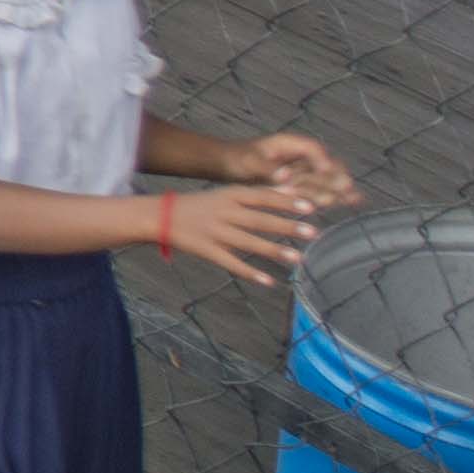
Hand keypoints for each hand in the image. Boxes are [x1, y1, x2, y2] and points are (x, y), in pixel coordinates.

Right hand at [157, 179, 333, 285]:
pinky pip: (232, 263)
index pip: (262, 197)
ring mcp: (215, 232)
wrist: (161, 215)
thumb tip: (289, 190)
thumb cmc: (201, 204)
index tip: (310, 206)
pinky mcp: (207, 250)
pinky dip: (251, 273)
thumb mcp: (226, 193)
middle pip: (259, 220)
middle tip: (312, 232)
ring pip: (249, 242)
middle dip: (287, 226)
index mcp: (229, 195)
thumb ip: (255, 194)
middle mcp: (224, 212)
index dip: (286, 201)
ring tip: (297, 258)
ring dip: (274, 251)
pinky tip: (269, 281)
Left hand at [218, 132, 359, 206]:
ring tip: (355, 199)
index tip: (327, 172)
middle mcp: (299, 155)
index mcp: (288, 143)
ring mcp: (301, 169)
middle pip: (324, 163)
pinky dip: (331, 194)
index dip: (321, 160)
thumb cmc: (235, 158)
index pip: (312, 149)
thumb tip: (286, 176)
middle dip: (336, 176)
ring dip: (338, 188)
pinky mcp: (300, 182)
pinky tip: (347, 202)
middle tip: (349, 189)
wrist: (227, 166)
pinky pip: (319, 188)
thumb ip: (267, 169)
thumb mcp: (249, 162)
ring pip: (325, 178)